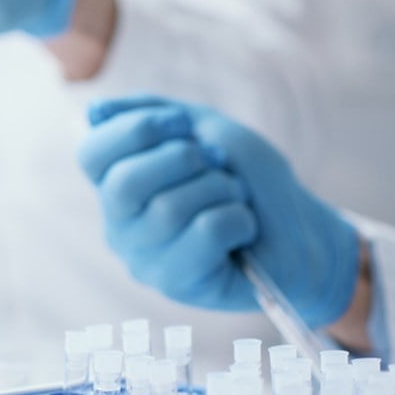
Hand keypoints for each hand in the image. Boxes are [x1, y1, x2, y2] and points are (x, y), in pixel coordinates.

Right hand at [77, 94, 359, 328]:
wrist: (302, 232)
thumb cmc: (249, 179)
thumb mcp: (202, 128)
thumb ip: (147, 113)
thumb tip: (94, 110)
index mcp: (116, 184)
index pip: (91, 154)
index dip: (137, 129)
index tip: (183, 125)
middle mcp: (119, 224)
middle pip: (126, 183)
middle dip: (184, 159)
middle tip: (217, 163)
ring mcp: (144, 258)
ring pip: (170, 208)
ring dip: (221, 189)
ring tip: (236, 198)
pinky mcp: (177, 284)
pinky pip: (206, 232)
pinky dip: (239, 217)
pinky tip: (243, 229)